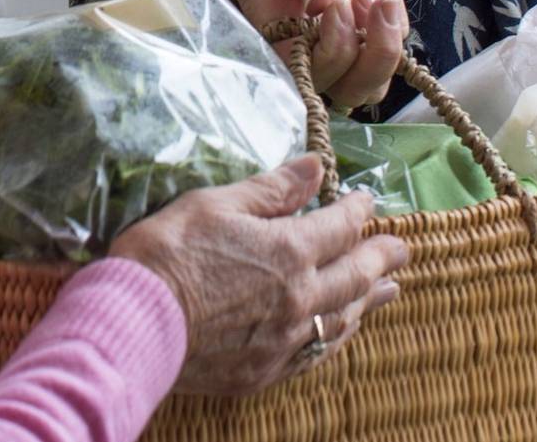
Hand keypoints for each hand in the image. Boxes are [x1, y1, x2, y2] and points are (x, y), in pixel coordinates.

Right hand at [109, 156, 407, 395]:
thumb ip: (270, 189)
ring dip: (370, 299)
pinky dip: (338, 336)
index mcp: (290, 250)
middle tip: (402, 249)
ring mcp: (286, 339)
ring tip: (389, 289)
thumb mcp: (215, 204)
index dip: (358, 210)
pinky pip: (317, 353)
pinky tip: (342, 331)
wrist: (134, 324)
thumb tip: (314, 167)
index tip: (368, 201)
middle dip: (381, 257)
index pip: (340, 226)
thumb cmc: (167, 254)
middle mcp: (300, 297)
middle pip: (356, 274)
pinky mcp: (266, 370)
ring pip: (343, 316)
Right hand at [211, 0, 408, 109]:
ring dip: (389, 40)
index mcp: (274, 35)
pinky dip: (392, 3)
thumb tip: (322, 0)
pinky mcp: (359, 22)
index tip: (335, 4)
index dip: (334, 53)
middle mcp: (307, 49)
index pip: (310, 75)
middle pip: (352, 89)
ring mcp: (338, 39)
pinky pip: (393, 33)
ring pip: (377, 78)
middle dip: (375, 54)